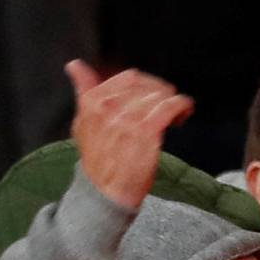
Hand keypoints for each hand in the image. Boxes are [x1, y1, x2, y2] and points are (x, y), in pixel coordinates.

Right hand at [66, 61, 193, 213]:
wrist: (105, 193)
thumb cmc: (98, 161)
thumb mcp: (83, 122)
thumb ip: (83, 91)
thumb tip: (75, 66)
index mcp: (92, 101)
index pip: (127, 78)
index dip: (145, 84)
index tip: (151, 94)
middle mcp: (108, 106)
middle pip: (144, 84)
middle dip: (159, 91)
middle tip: (166, 103)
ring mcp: (128, 118)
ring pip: (159, 95)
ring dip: (171, 101)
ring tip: (175, 113)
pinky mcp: (146, 131)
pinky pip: (169, 107)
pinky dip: (182, 106)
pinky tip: (183, 112)